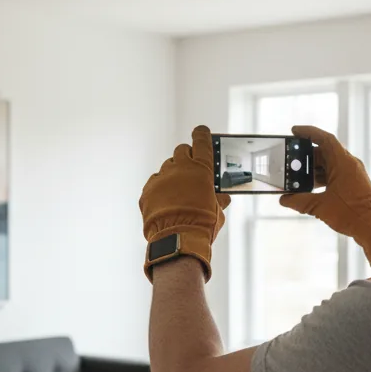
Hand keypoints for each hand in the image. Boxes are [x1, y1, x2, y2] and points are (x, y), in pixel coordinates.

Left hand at [140, 126, 229, 280]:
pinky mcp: (148, 190)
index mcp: (201, 168)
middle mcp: (180, 168)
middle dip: (187, 157)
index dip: (202, 135)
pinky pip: (155, 183)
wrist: (178, 239)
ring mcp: (162, 177)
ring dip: (173, 174)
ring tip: (179, 192)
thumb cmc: (202, 224)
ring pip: (167, 167)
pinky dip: (161, 189)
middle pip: (181, 150)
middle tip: (191, 169)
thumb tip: (222, 198)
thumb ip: (218, 199)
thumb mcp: (218, 211)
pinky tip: (166, 202)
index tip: (201, 131)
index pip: (201, 141)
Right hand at [280, 125, 370, 267]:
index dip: (309, 132)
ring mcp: (352, 174)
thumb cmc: (351, 213)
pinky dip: (321, 179)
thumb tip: (285, 199)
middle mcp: (349, 164)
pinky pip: (334, 175)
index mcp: (343, 162)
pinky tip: (309, 189)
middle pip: (324, 153)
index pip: (325, 139)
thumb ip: (299, 201)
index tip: (295, 131)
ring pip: (329, 165)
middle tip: (291, 160)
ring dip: (313, 169)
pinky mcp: (352, 185)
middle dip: (306, 156)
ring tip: (296, 176)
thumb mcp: (320, 206)